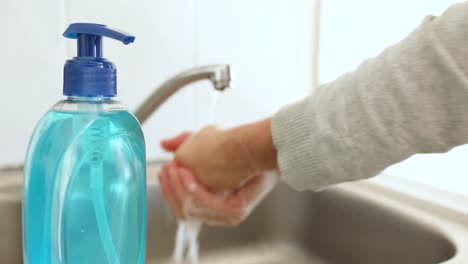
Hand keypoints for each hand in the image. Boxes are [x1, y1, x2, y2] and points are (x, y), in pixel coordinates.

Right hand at [158, 123, 278, 225]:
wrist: (261, 146)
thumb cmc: (239, 147)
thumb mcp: (204, 145)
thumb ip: (183, 146)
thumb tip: (165, 145)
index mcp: (211, 203)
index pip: (181, 207)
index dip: (169, 190)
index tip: (162, 172)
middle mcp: (219, 213)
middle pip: (183, 211)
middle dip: (170, 189)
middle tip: (166, 169)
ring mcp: (228, 215)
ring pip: (191, 208)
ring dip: (178, 187)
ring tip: (175, 168)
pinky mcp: (235, 211)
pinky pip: (205, 204)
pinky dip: (192, 190)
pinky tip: (187, 174)